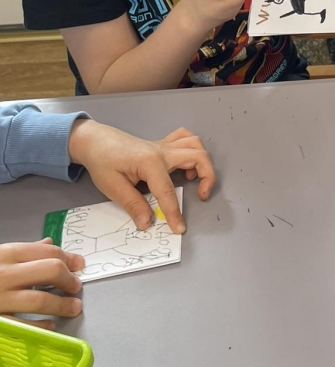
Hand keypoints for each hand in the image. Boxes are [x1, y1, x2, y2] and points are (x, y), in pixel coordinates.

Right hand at [0, 240, 83, 327]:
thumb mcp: (0, 256)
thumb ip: (24, 252)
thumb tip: (49, 244)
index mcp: (8, 254)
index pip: (48, 253)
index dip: (69, 258)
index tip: (80, 265)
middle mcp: (6, 275)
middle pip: (49, 271)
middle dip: (68, 279)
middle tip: (77, 286)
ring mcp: (0, 298)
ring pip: (38, 300)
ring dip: (61, 304)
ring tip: (74, 307)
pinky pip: (22, 325)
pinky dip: (40, 326)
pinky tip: (51, 326)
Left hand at [67, 121, 215, 232]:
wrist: (95, 141)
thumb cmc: (102, 163)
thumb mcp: (113, 187)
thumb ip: (133, 204)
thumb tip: (148, 223)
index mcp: (149, 162)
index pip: (167, 190)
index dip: (174, 212)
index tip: (179, 228)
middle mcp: (162, 151)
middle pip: (197, 157)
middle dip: (207, 177)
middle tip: (201, 196)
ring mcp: (164, 145)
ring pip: (195, 144)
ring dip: (202, 161)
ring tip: (193, 179)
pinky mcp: (162, 145)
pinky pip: (185, 138)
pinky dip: (192, 148)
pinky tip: (186, 164)